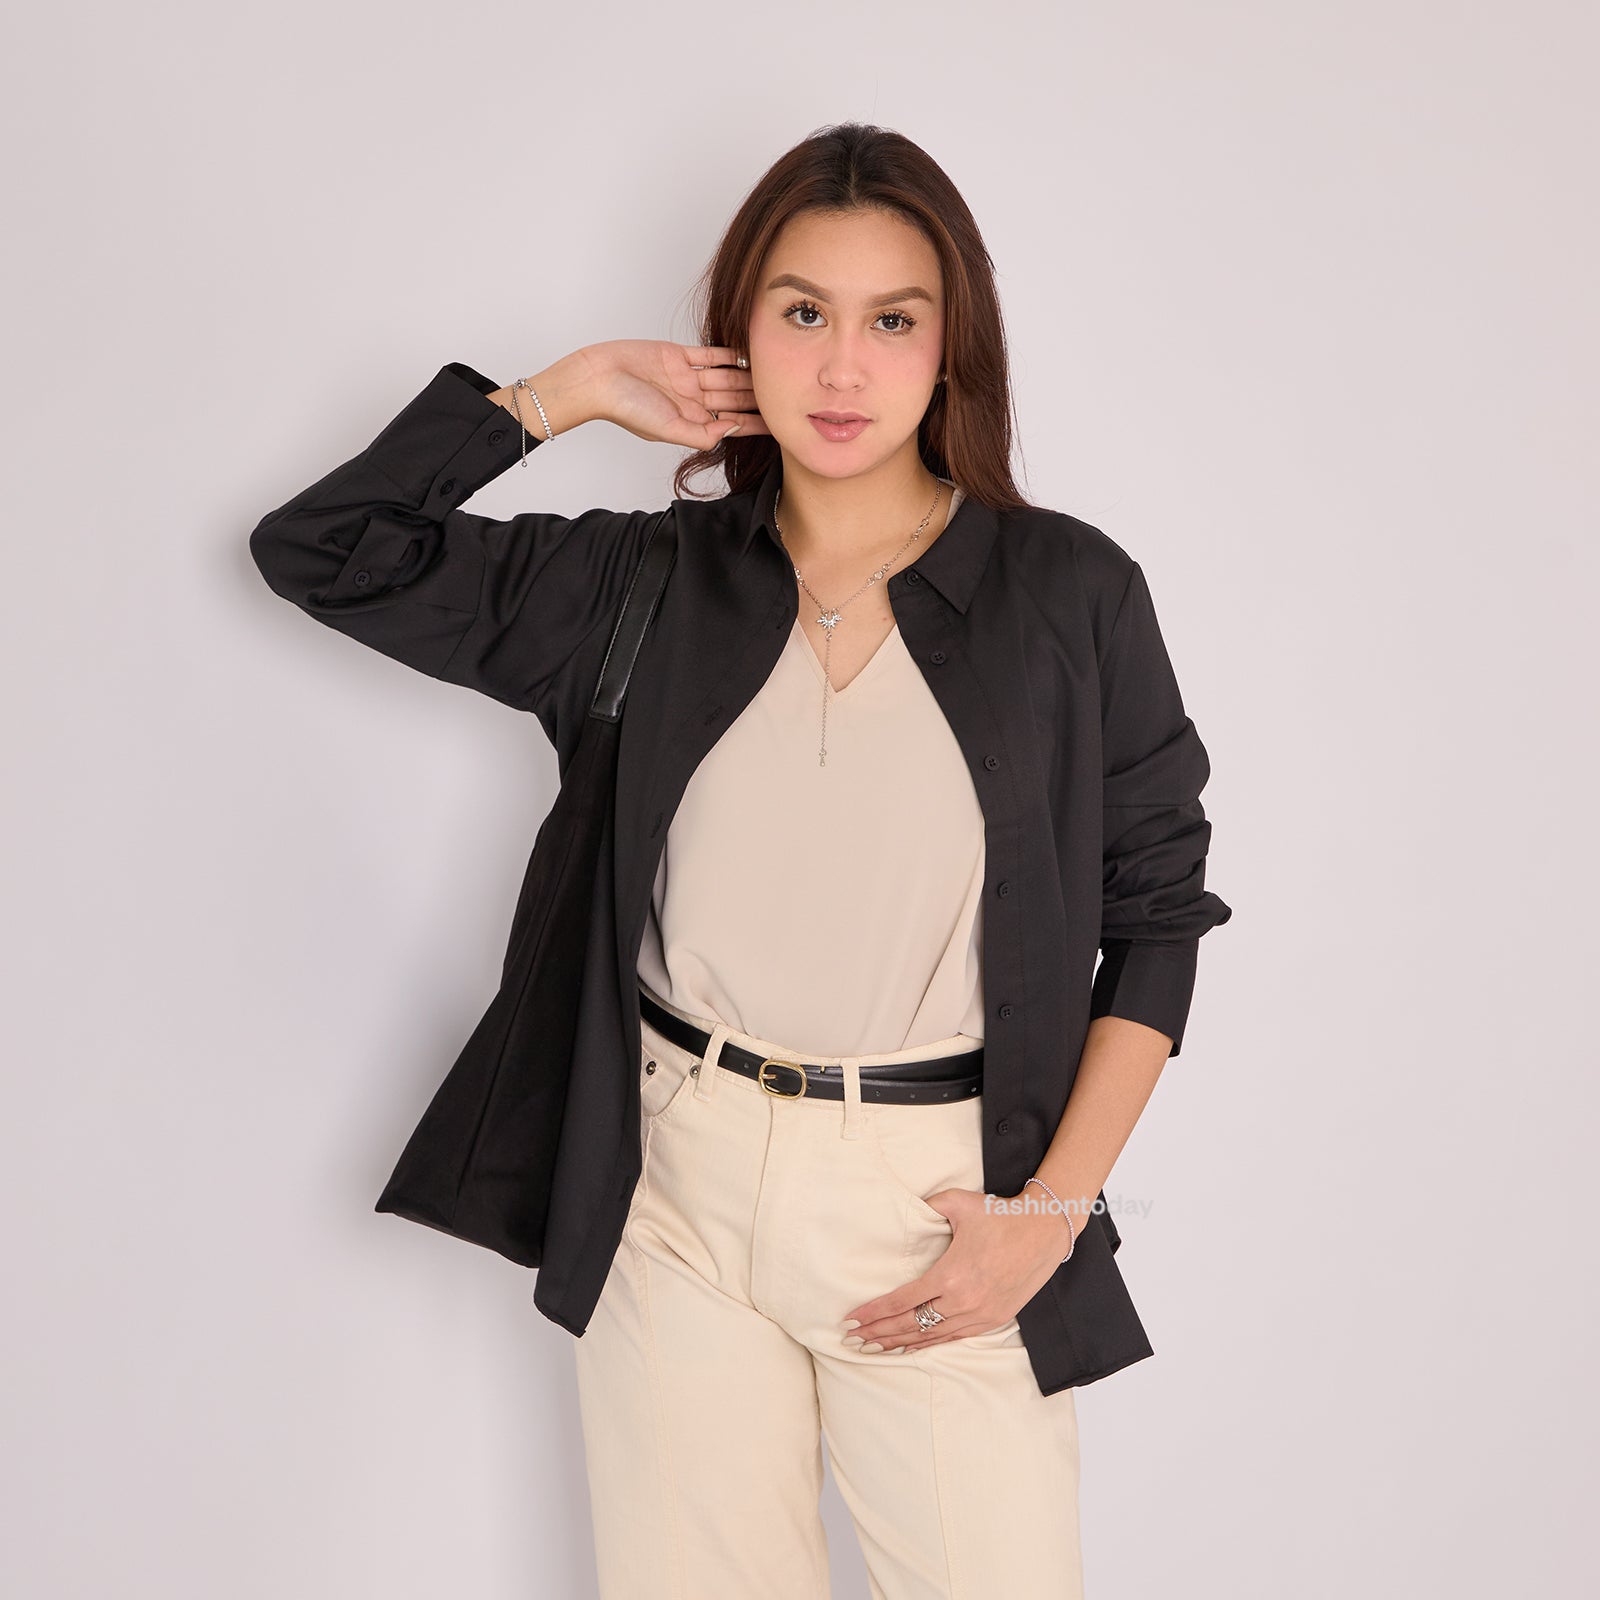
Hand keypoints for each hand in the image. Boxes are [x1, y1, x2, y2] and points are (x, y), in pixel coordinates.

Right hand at [577, 339, 769, 449]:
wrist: (598, 379)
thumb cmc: (625, 408)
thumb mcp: (668, 430)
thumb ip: (702, 434)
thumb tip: (733, 427)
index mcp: (689, 424)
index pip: (731, 425)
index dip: (756, 424)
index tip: (781, 424)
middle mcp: (691, 402)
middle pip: (733, 400)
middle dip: (757, 399)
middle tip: (787, 393)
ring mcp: (686, 379)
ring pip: (725, 378)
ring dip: (748, 377)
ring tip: (775, 372)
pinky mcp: (678, 356)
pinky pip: (710, 355)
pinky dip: (729, 354)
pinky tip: (751, 353)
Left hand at [840, 1188, 1074, 1354]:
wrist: (1045, 1231)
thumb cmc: (1002, 1215)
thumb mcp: (959, 1202)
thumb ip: (929, 1205)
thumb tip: (909, 1205)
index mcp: (950, 1276)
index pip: (902, 1301)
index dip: (874, 1312)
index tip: (851, 1319)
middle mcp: (963, 1302)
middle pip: (911, 1325)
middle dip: (879, 1333)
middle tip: (852, 1339)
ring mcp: (980, 1315)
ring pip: (932, 1337)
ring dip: (900, 1343)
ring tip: (874, 1347)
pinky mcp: (993, 1320)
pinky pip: (954, 1338)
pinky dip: (930, 1344)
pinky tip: (913, 1346)